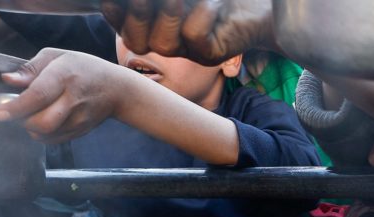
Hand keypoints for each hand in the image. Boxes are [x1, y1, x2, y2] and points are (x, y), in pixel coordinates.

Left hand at [0, 48, 127, 143]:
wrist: (115, 90)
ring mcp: (78, 120)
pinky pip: (52, 140)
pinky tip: (42, 120)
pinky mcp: (79, 132)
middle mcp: (72, 100)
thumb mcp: (56, 57)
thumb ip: (30, 69)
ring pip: (45, 134)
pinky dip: (40, 134)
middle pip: (42, 122)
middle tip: (13, 111)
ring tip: (30, 113)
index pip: (38, 96)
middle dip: (21, 121)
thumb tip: (7, 80)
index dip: (16, 107)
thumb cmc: (82, 69)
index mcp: (64, 76)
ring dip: (29, 127)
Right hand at [101, 0, 274, 64]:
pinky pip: (195, 38)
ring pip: (164, 44)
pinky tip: (210, 3)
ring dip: (167, 15)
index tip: (113, 0)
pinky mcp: (211, 54)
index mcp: (156, 24)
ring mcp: (189, 51)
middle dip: (136, 16)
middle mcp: (170, 41)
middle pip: (136, 42)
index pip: (125, 26)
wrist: (260, 6)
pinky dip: (198, 18)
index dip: (116, 13)